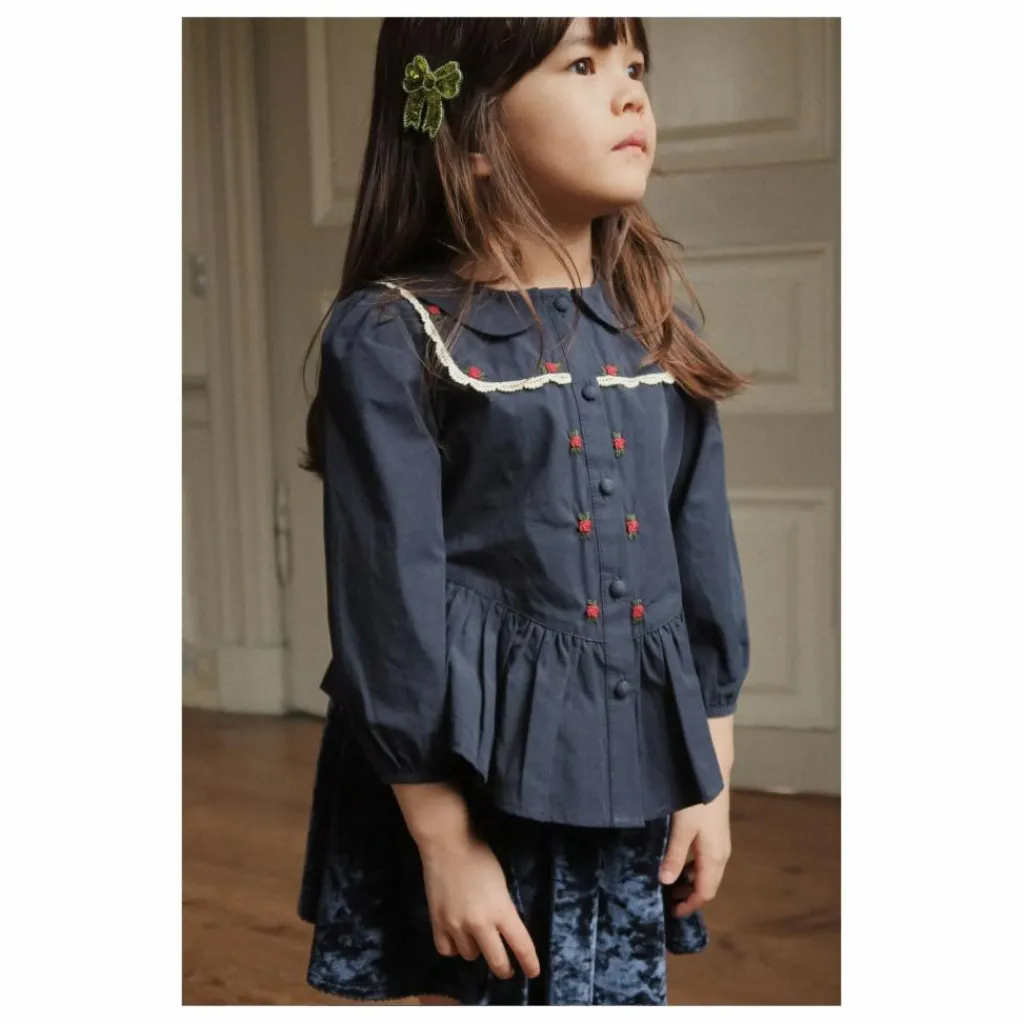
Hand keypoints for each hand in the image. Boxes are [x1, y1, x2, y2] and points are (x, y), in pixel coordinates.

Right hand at [418, 831, 541, 981]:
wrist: (447, 844)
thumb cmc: (480, 855)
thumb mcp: (501, 883)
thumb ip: (503, 909)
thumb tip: (503, 928)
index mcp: (501, 910)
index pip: (521, 945)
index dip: (530, 963)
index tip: (533, 973)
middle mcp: (480, 924)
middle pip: (497, 961)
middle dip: (505, 968)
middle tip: (507, 968)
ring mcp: (456, 925)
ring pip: (470, 956)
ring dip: (477, 950)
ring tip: (477, 938)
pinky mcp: (437, 923)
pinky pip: (447, 950)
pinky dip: (454, 948)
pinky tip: (457, 938)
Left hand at [659, 785, 731, 916]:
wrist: (711, 774)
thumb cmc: (696, 802)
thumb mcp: (681, 829)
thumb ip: (674, 856)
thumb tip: (666, 882)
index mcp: (714, 858)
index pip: (705, 892)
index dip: (690, 905)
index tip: (672, 912)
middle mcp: (721, 854)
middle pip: (708, 885)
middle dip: (690, 896)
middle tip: (667, 900)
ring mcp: (720, 844)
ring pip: (707, 873)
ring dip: (690, 882)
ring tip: (670, 883)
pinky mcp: (716, 834)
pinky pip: (706, 861)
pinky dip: (693, 869)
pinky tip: (678, 862)